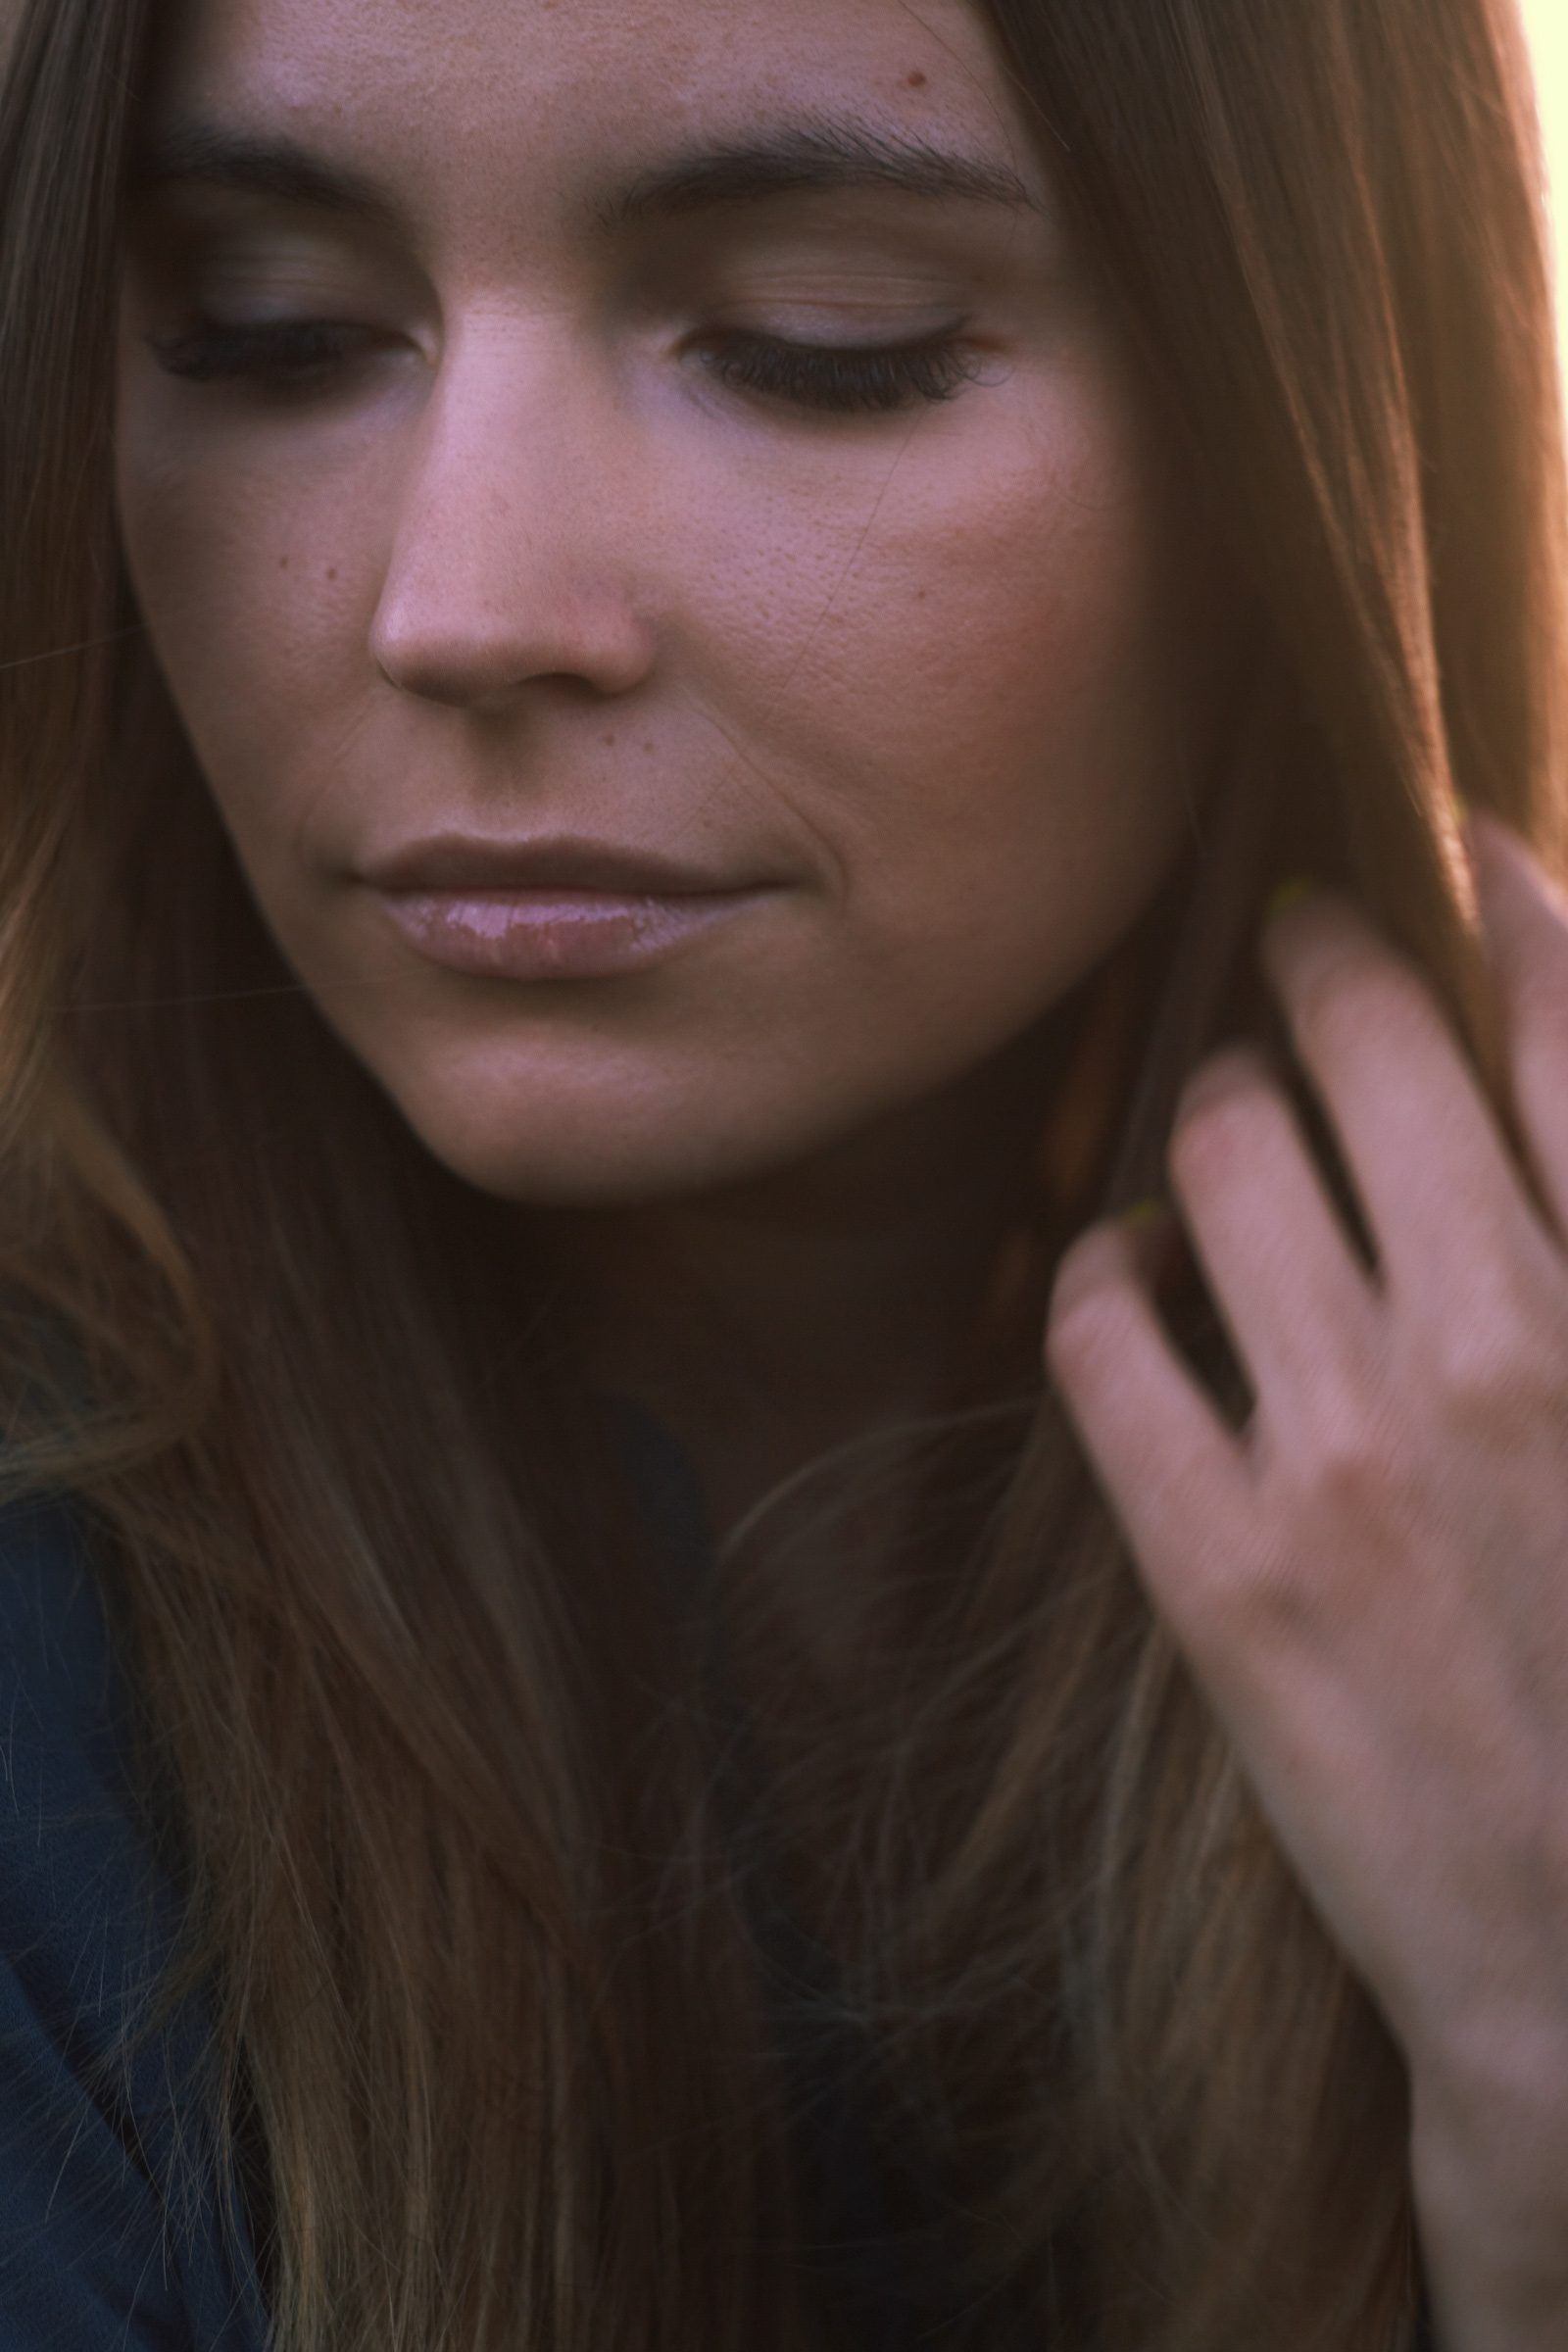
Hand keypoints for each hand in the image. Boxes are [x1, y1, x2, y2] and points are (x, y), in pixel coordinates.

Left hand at [1046, 817, 1567, 2351]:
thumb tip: (1530, 1090)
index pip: (1564, 1020)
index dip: (1498, 899)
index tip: (1451, 851)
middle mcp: (1505, 1350)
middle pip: (1356, 1042)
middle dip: (1316, 959)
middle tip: (1296, 946)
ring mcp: (1348, 1456)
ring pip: (1211, 1150)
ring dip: (1204, 1103)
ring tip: (1216, 1112)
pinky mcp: (1217, 1563)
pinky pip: (1100, 1323)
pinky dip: (1103, 1263)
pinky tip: (1132, 1268)